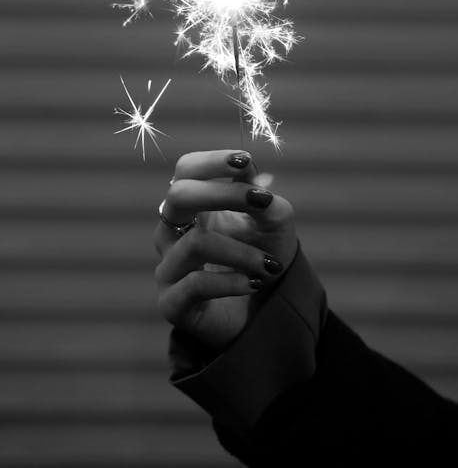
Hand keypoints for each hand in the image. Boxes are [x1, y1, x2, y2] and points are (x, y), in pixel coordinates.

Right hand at [154, 149, 296, 349]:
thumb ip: (263, 198)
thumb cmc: (263, 254)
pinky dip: (233, 281)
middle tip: (262, 201)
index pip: (186, 170)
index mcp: (193, 205)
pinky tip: (255, 283)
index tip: (245, 162)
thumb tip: (251, 179)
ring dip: (243, 251)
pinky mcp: (171, 303)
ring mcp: (168, 267)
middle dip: (223, 194)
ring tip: (271, 266)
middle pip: (178, 196)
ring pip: (197, 243)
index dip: (211, 161)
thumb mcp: (274, 222)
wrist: (264, 311)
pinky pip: (196, 284)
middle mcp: (172, 232)